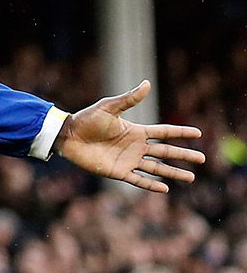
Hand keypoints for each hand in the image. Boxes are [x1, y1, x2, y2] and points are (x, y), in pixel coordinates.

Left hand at [54, 80, 203, 192]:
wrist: (68, 136)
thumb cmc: (87, 119)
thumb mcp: (109, 107)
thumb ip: (129, 99)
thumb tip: (147, 83)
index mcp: (136, 131)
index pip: (164, 132)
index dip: (180, 133)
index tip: (198, 133)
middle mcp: (135, 147)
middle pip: (165, 152)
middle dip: (184, 155)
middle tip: (203, 159)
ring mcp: (128, 160)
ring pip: (156, 168)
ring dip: (173, 172)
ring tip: (191, 177)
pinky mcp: (117, 172)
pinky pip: (138, 180)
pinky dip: (151, 184)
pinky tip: (165, 188)